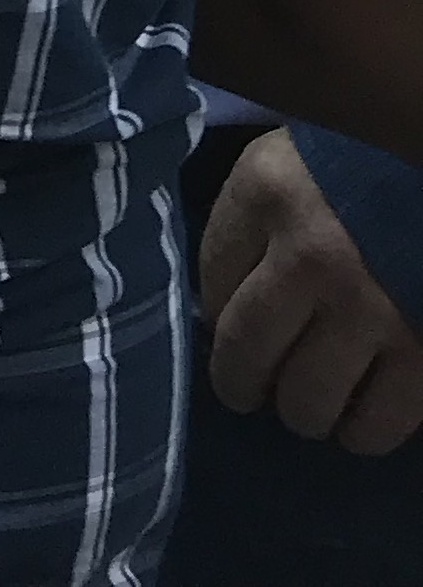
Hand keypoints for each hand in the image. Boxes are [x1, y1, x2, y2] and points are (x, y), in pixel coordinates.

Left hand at [204, 131, 422, 451]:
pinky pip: (379, 423)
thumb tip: (220, 305)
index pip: (210, 280)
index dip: (214, 313)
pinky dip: (363, 429)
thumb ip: (253, 221)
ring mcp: (372, 308)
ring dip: (303, 410)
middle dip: (241, 381)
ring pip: (308, 403)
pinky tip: (362, 412)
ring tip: (312, 398)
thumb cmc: (362, 160)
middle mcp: (311, 254)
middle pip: (246, 353)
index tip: (226, 324)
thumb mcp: (290, 162)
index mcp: (268, 191)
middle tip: (252, 385)